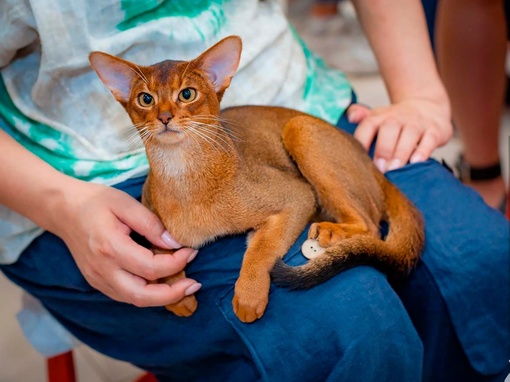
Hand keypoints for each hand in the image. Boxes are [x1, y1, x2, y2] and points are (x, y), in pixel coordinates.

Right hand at [48, 180, 200, 306]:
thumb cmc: (96, 202)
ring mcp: (98, 279)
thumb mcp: (125, 203)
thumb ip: (151, 224)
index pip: (150, 267)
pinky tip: (162, 283)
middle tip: (194, 284)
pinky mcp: (97, 282)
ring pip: (134, 300)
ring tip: (183, 286)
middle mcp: (102, 270)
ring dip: (161, 297)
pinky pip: (126, 295)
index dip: (176, 263)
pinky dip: (147, 294)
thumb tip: (175, 244)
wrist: (63, 210)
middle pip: (142, 296)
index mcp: (110, 247)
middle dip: (172, 294)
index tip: (192, 251)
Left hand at [348, 98, 452, 172]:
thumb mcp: (378, 117)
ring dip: (401, 152)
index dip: (362, 141)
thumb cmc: (396, 120)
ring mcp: (418, 123)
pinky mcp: (435, 130)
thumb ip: (362, 117)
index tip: (358, 160)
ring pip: (410, 134)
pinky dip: (423, 150)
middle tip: (380, 168)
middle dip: (383, 149)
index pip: (368, 125)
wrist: (428, 106)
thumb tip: (350, 116)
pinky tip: (416, 162)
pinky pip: (430, 139)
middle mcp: (399, 117)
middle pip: (390, 128)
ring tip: (394, 169)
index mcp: (381, 116)